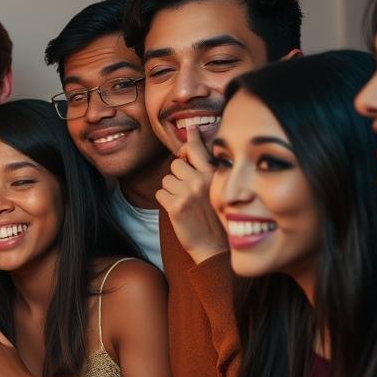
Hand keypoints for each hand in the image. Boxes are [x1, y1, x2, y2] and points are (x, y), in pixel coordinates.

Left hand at [157, 125, 227, 264]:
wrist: (214, 246)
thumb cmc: (214, 217)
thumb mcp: (216, 190)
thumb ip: (205, 171)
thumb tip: (188, 149)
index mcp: (214, 175)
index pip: (197, 149)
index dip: (190, 140)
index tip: (190, 129)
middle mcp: (202, 180)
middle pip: (175, 164)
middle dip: (177, 176)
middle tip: (187, 191)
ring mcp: (188, 192)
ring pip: (166, 180)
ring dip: (170, 190)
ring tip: (184, 202)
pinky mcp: (175, 205)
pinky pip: (160, 193)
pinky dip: (165, 201)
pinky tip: (177, 210)